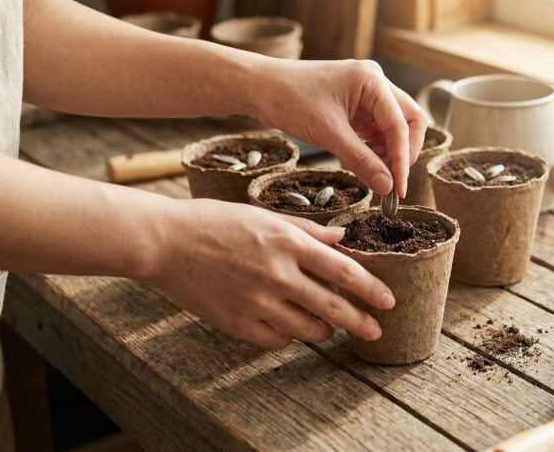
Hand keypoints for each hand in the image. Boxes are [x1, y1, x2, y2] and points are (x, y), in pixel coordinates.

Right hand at [146, 198, 394, 348]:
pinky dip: (290, 336)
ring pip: (309, 330)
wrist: (165, 242)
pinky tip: (291, 327)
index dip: (372, 289)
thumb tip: (341, 237)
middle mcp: (278, 275)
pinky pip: (278, 340)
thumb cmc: (214, 222)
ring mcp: (258, 303)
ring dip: (325, 330)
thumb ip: (307, 231)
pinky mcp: (238, 324)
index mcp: (288, 243)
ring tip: (329, 327)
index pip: (345, 272)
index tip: (388, 301)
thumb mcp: (264, 214)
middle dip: (361, 322)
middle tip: (375, 330)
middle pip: (334, 308)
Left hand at [250, 59, 427, 196]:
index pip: (401, 125)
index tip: (398, 189)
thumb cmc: (290, 99)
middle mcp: (375, 82)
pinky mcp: (356, 105)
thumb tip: (387, 186)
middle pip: (409, 121)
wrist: (260, 87)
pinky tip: (362, 163)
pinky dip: (375, 148)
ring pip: (395, 126)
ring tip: (373, 173)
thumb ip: (361, 160)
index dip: (402, 159)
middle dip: (404, 152)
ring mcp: (367, 93)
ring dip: (389, 152)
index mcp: (372, 80)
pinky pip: (377, 129)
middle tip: (391, 180)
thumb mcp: (328, 133)